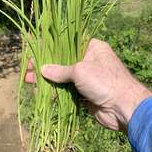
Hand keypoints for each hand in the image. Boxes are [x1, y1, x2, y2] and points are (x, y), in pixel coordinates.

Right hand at [25, 39, 151, 131]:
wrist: (125, 108)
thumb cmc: (104, 81)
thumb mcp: (80, 71)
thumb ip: (60, 70)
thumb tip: (42, 69)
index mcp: (92, 47)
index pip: (66, 43)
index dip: (49, 47)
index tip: (34, 51)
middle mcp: (89, 60)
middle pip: (62, 60)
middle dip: (45, 65)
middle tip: (27, 68)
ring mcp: (87, 77)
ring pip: (63, 76)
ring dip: (47, 78)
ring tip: (28, 79)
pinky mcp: (85, 93)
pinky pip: (67, 89)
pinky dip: (55, 90)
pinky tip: (41, 90)